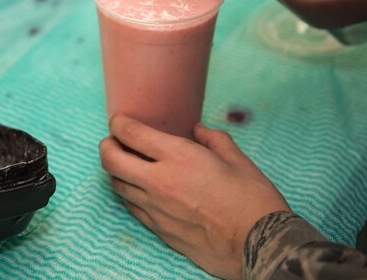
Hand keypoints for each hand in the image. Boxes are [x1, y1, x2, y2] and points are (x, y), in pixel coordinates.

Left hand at [99, 115, 289, 279]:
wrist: (259, 245)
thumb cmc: (252, 200)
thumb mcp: (237, 159)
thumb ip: (214, 139)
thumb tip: (198, 130)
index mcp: (179, 157)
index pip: (131, 134)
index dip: (118, 123)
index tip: (118, 120)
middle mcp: (160, 181)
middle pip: (111, 160)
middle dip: (107, 145)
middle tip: (112, 140)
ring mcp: (156, 208)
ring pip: (117, 185)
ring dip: (116, 171)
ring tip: (125, 164)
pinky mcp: (160, 230)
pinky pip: (132, 207)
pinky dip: (129, 194)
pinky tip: (139, 189)